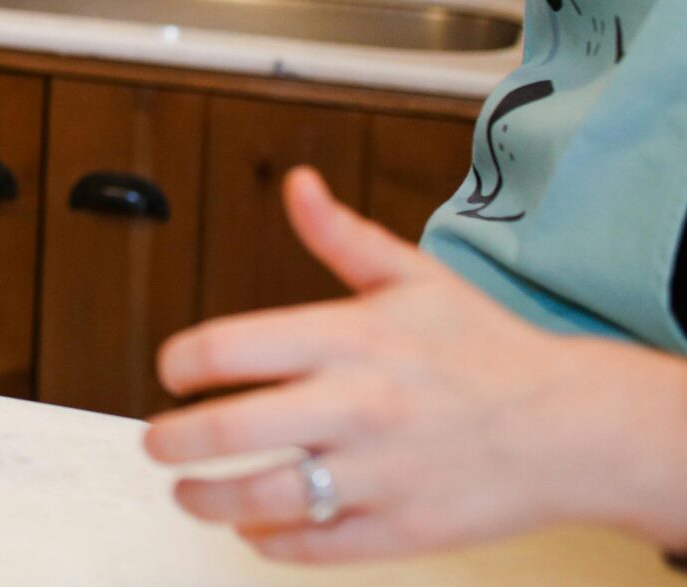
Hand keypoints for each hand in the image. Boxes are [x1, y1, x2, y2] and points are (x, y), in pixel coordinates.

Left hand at [145, 166, 686, 563]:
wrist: (576, 427)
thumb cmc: (487, 349)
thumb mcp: (414, 277)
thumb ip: (341, 236)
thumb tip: (297, 186)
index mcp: (352, 339)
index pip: (230, 347)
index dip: (181, 362)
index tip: (170, 373)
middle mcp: (358, 406)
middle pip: (232, 429)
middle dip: (173, 440)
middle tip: (156, 443)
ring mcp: (381, 473)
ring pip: (264, 497)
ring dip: (208, 500)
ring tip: (187, 492)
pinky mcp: (405, 529)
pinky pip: (317, 546)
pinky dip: (272, 542)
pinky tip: (255, 529)